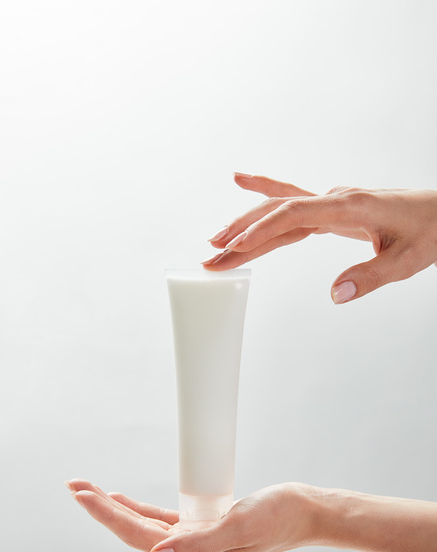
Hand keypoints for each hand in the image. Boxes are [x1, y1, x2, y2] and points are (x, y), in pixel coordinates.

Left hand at [65, 480, 316, 551]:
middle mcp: (190, 551)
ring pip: (143, 522)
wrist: (306, 512)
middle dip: (102, 507)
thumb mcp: (239, 526)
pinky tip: (124, 499)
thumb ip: (198, 543)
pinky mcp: (203, 525)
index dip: (107, 514)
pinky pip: (161, 518)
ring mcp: (195, 538)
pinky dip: (138, 508)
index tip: (84, 493)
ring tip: (90, 490)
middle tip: (76, 485)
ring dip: (115, 506)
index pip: (139, 535)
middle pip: (134, 529)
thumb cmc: (281, 518)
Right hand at [202, 174, 436, 302]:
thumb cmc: (429, 232)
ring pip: (278, 209)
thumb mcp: (405, 261)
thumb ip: (370, 276)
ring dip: (246, 224)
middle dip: (241, 232)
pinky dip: (265, 198)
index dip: (263, 230)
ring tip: (215, 241)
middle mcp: (334, 199)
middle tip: (211, 254)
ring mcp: (330, 202)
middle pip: (276, 211)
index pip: (295, 214)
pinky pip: (291, 203)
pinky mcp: (330, 210)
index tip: (236, 246)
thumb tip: (334, 294)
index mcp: (348, 207)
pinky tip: (243, 183)